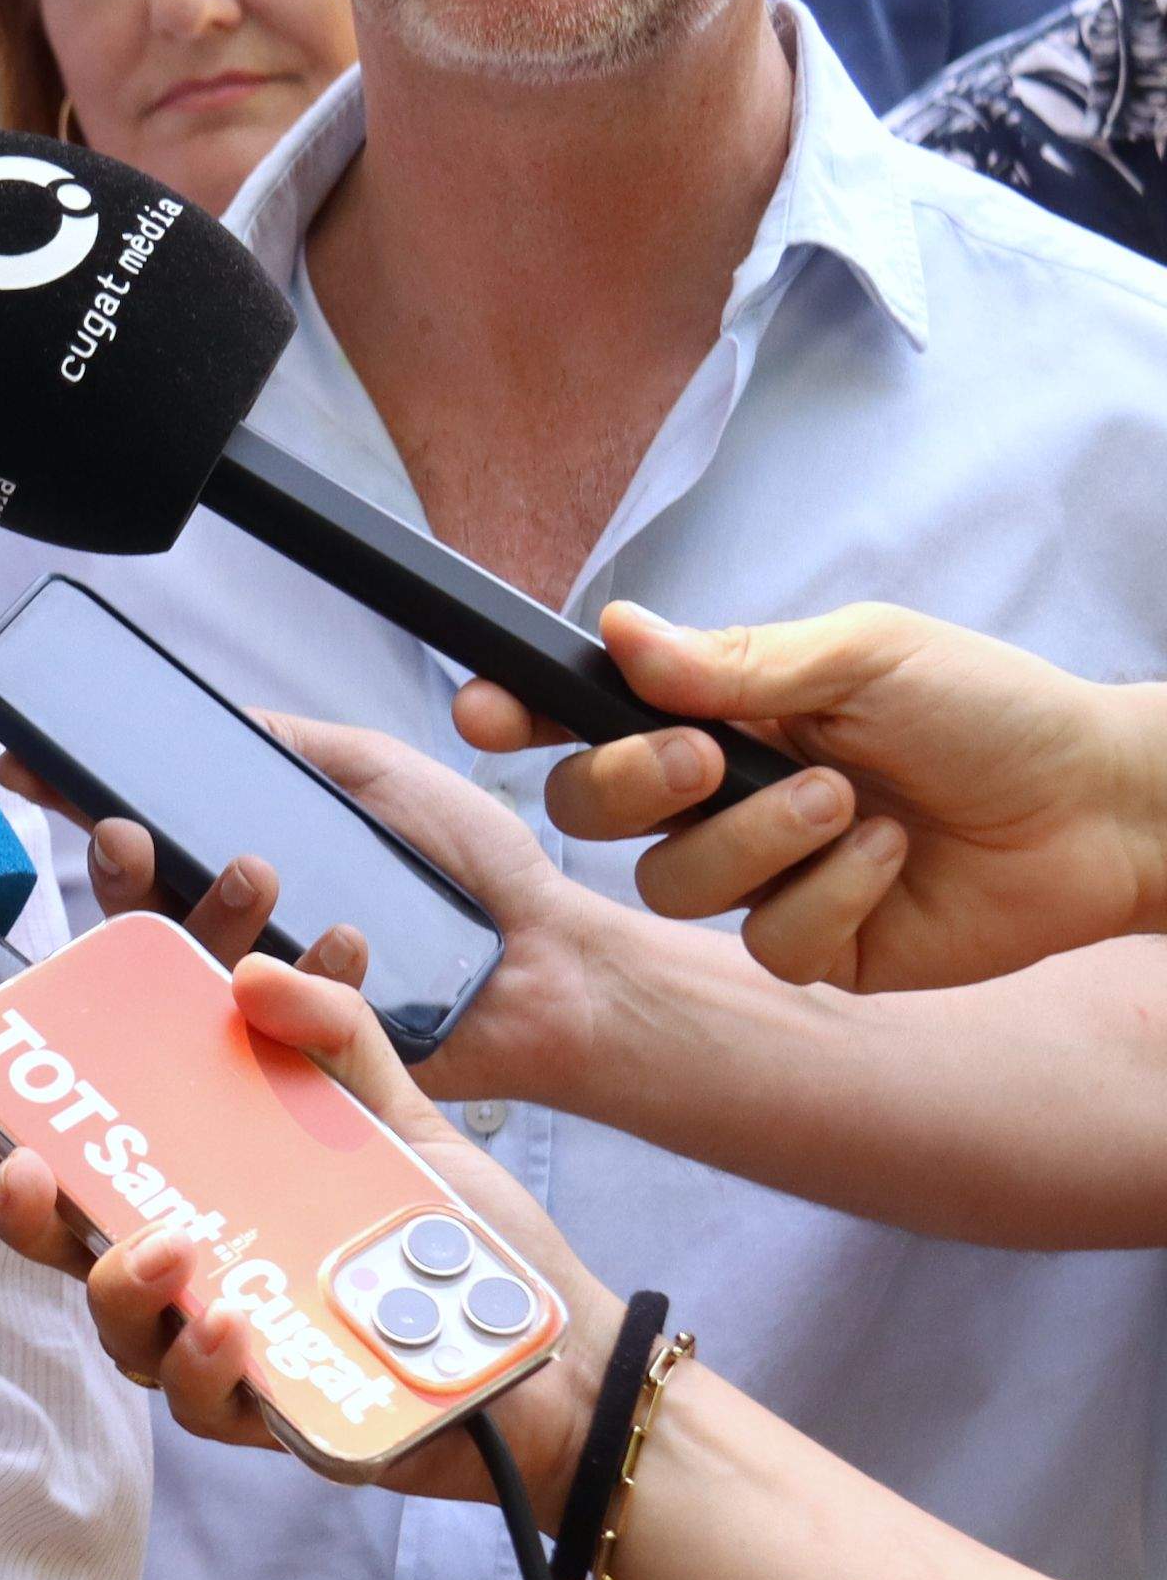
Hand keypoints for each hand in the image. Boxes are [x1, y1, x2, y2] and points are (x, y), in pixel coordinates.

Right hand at [0, 715, 623, 1112]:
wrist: (554, 960)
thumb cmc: (477, 868)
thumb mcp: (377, 773)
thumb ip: (293, 745)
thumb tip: (211, 720)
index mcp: (246, 870)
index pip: (144, 844)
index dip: (85, 811)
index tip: (36, 774)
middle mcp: (240, 942)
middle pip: (139, 915)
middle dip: (120, 870)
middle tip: (128, 834)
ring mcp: (263, 1010)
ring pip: (181, 979)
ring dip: (205, 915)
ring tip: (259, 872)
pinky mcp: (297, 1067)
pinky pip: (253, 1039)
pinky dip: (281, 986)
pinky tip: (328, 950)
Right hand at [0, 956, 622, 1525]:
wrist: (548, 1344)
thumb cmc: (456, 1232)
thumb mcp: (398, 1111)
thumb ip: (335, 1031)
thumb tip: (253, 972)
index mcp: (200, 1193)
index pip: (84, 1159)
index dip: (15, 1126)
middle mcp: (191, 1274)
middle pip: (67, 1247)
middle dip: (24, 1209)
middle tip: (27, 1168)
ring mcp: (221, 1349)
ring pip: (122, 1328)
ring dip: (124, 1285)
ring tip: (171, 1247)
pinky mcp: (271, 1418)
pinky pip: (207, 1402)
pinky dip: (207, 1362)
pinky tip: (234, 1324)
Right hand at [460, 600, 1166, 992]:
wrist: (1095, 810)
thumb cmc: (989, 711)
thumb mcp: (861, 656)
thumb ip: (736, 660)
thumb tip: (622, 631)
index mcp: (717, 712)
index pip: (583, 718)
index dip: (517, 718)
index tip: (483, 712)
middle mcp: (717, 797)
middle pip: (589, 811)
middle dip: (634, 781)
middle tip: (709, 755)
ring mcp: (758, 878)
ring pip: (672, 883)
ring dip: (763, 837)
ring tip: (853, 805)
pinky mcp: (811, 948)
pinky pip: (767, 941)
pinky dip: (834, 893)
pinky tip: (893, 861)